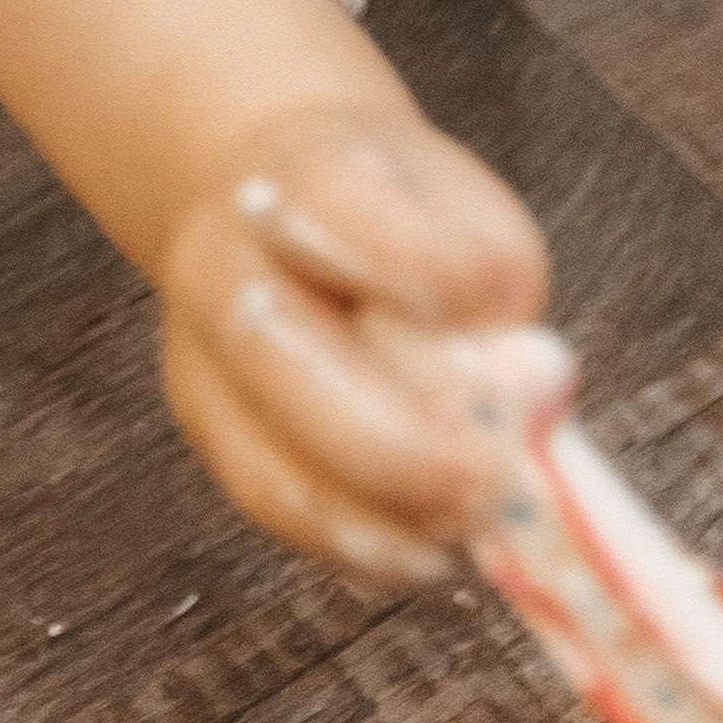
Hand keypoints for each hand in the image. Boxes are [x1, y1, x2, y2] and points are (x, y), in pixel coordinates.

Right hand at [158, 103, 549, 581]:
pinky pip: (272, 504)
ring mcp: (200, 349)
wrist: (280, 199)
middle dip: (390, 444)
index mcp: (306, 171)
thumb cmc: (403, 216)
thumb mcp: (471, 215)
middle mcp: (226, 255)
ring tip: (463, 536)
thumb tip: (522, 402)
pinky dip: (354, 545)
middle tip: (485, 486)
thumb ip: (494, 289)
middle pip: (273, 347)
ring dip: (373, 521)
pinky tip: (422, 551)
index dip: (420, 267)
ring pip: (260, 456)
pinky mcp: (210, 424)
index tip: (503, 320)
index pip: (341, 206)